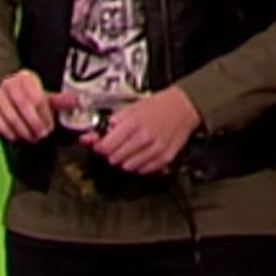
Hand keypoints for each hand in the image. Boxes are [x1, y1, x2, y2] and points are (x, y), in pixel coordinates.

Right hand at [0, 70, 78, 142]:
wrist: (1, 92)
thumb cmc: (27, 96)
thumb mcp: (43, 95)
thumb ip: (59, 101)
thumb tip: (76, 101)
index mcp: (25, 79)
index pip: (38, 99)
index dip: (45, 116)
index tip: (50, 127)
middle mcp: (9, 84)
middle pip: (24, 108)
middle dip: (35, 125)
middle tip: (41, 135)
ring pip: (11, 118)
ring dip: (24, 131)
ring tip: (32, 138)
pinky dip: (9, 133)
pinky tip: (18, 136)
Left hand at [81, 87, 202, 174]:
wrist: (183, 107)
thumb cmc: (157, 106)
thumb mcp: (131, 107)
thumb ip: (111, 122)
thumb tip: (92, 135)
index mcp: (132, 123)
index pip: (106, 146)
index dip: (99, 147)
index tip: (99, 145)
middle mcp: (144, 138)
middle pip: (115, 157)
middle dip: (111, 153)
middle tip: (114, 147)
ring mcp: (155, 149)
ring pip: (128, 166)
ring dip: (124, 160)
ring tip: (128, 150)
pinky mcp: (165, 158)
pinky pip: (144, 170)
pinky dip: (139, 165)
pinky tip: (140, 155)